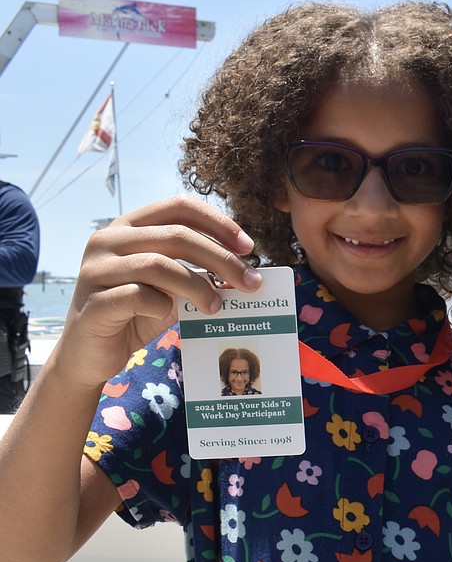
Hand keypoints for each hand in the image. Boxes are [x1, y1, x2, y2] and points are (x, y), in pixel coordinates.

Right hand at [57, 196, 260, 390]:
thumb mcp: (171, 286)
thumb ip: (197, 271)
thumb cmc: (137, 314)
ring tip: (217, 306)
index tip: (248, 247)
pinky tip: (170, 315)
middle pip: (177, 235)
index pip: (179, 206)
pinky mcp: (92, 303)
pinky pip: (136, 295)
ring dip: (197, 285)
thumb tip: (244, 271)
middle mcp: (107, 239)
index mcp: (129, 226)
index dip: (218, 223)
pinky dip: (161, 304)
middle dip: (221, 258)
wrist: (92, 355)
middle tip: (250, 282)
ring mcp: (95, 269)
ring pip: (158, 264)